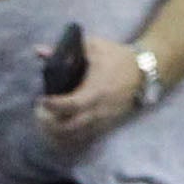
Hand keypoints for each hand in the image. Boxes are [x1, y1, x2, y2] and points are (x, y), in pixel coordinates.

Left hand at [32, 38, 145, 157]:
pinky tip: (59, 128)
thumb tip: (39, 51)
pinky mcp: (107, 125)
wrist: (144, 72)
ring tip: (46, 121)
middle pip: (70, 127)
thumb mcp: (93, 47)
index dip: (54, 106)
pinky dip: (69, 136)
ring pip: (76, 136)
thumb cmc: (117, 57)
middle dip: (50, 124)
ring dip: (58, 132)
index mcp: (96, 90)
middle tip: (40, 113)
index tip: (41, 100)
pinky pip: (85, 136)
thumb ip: (65, 50)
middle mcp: (99, 109)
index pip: (72, 105)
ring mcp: (104, 120)